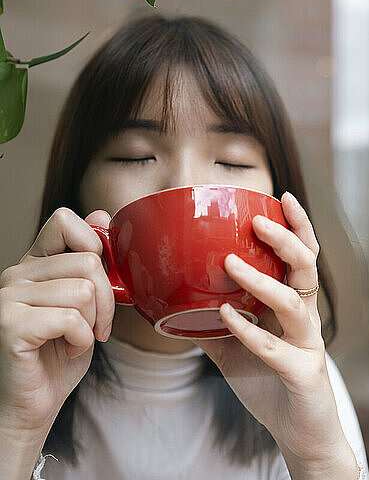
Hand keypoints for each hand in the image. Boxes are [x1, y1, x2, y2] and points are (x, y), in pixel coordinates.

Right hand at [0, 207, 114, 435]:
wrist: (31, 406)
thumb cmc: (58, 355)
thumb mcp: (83, 303)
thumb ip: (91, 263)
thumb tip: (101, 213)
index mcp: (34, 263)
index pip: (64, 220)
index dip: (94, 243)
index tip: (100, 280)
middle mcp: (16, 273)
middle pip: (88, 261)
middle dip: (107, 300)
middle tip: (97, 326)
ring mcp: (9, 297)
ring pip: (84, 290)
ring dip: (93, 323)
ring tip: (77, 338)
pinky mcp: (11, 324)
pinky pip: (71, 319)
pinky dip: (81, 340)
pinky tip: (66, 348)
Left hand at [192, 192, 357, 477]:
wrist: (297, 430)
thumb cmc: (266, 378)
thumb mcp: (232, 343)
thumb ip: (207, 319)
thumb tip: (169, 299)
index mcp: (293, 302)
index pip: (301, 256)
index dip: (297, 226)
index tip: (282, 197)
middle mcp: (305, 317)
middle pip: (306, 268)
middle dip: (285, 241)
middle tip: (258, 223)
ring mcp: (307, 343)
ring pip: (294, 302)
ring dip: (262, 280)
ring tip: (230, 262)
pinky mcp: (303, 372)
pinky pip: (277, 348)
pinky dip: (250, 331)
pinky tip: (226, 316)